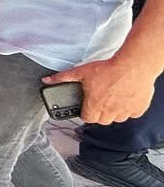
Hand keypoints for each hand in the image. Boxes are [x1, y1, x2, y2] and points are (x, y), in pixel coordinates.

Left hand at [43, 55, 158, 124]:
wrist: (133, 66)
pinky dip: (128, 108)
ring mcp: (125, 112)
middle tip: (98, 100)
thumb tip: (47, 80)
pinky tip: (125, 97)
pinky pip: (132, 114)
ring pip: (117, 118)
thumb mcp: (81, 72)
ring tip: (111, 98)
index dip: (85, 113)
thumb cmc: (108, 69)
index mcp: (94, 106)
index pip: (87, 119)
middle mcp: (110, 112)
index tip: (86, 107)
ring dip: (113, 112)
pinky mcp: (138, 108)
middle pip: (101, 120)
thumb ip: (63, 78)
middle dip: (98, 113)